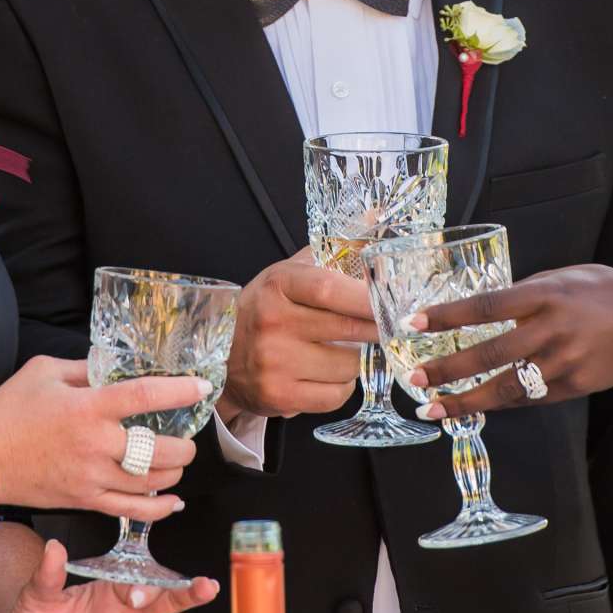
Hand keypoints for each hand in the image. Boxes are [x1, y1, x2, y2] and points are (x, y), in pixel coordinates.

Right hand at [0, 358, 204, 519]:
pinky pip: (131, 510)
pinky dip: (158, 508)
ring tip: (178, 461)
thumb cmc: (8, 411)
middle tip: (188, 437)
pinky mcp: (84, 500)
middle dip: (185, 445)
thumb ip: (86, 368)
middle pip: (159, 450)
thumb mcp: (44, 371)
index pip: (144, 396)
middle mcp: (95, 445)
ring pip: (151, 483)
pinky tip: (172, 501)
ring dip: (175, 472)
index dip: (179, 390)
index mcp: (87, 408)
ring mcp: (91, 478)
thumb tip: (116, 366)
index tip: (202, 386)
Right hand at [221, 249, 376, 419]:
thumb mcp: (291, 273)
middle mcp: (273, 323)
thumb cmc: (267, 310)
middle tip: (387, 326)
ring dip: (355, 360)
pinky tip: (325, 374)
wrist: (221, 357)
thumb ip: (334, 248)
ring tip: (339, 351)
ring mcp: (275, 363)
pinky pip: (336, 395)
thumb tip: (374, 216)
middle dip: (377, 329)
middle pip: (349, 328)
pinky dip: (340, 387)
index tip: (391, 301)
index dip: (366, 296)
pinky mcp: (280, 396)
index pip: (329, 288)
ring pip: (349, 365)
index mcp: (277, 285)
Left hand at [403, 263, 612, 417]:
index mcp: (545, 295)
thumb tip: (481, 310)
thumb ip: (523, 294)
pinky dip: (500, 403)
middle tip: (414, 378)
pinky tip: (474, 405)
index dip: (448, 316)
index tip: (414, 323)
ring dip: (465, 401)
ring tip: (433, 407)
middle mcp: (552, 329)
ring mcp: (564, 362)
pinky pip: (529, 398)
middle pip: (490, 354)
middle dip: (447, 369)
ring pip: (506, 389)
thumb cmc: (601, 292)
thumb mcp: (561, 278)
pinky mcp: (574, 386)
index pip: (485, 306)